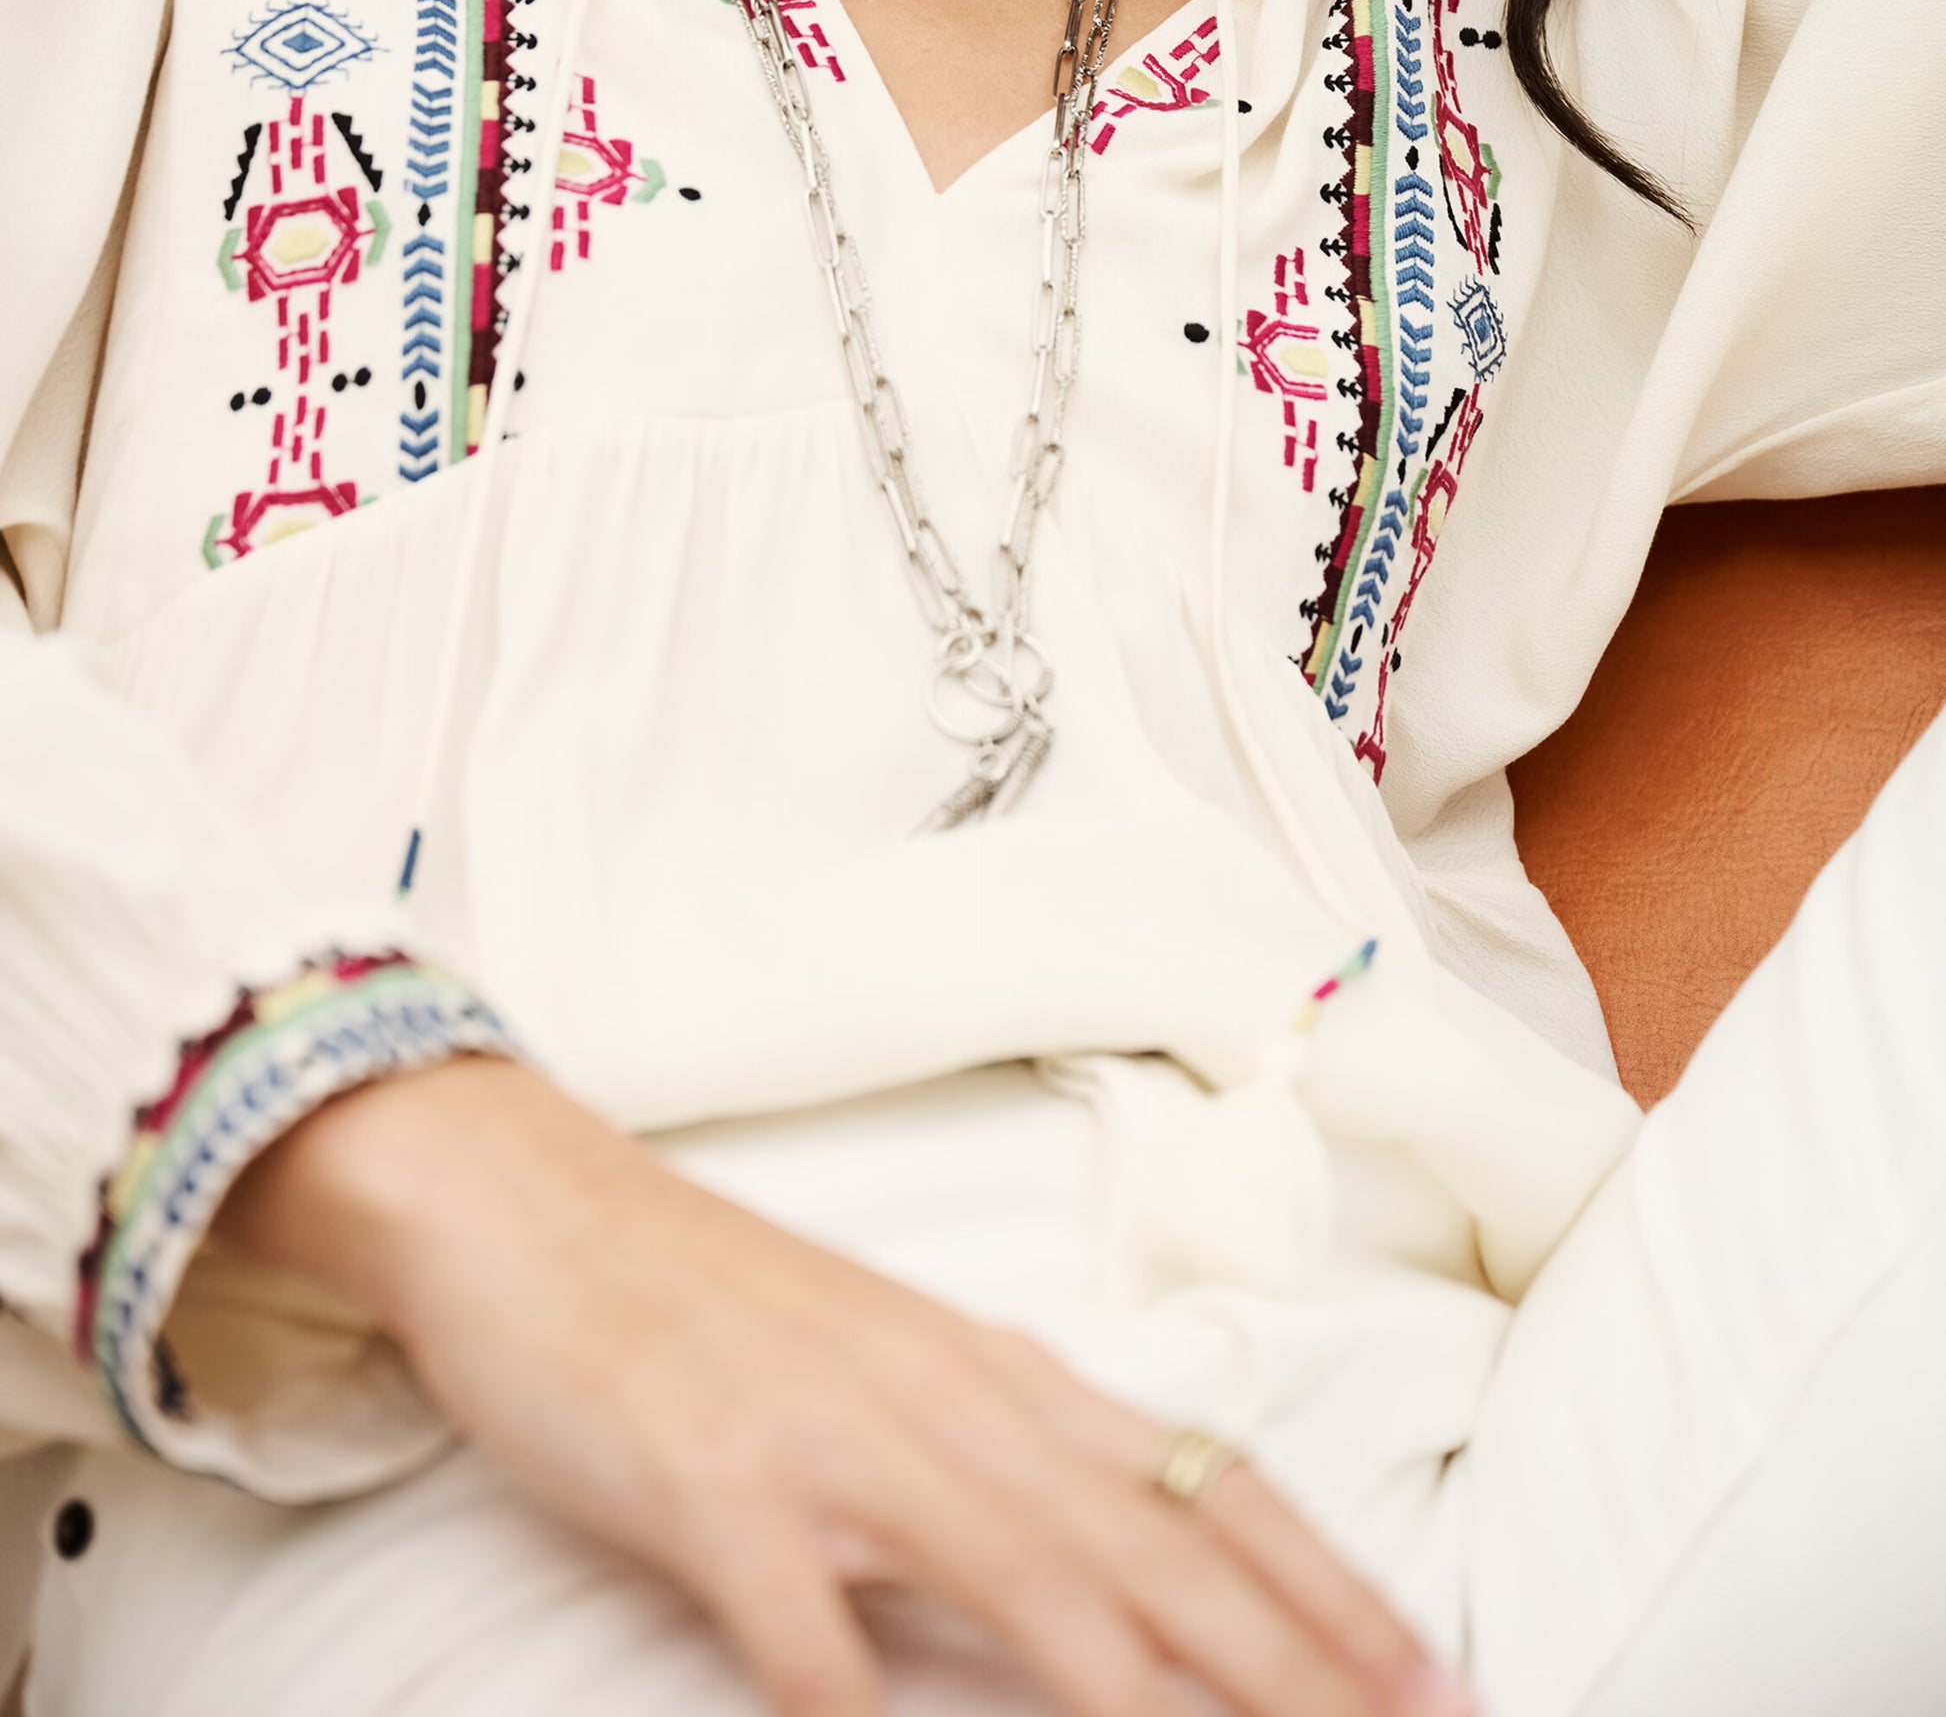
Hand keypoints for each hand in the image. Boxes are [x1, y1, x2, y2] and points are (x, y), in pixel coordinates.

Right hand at [222, 1058, 1471, 1716]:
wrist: (534, 1202)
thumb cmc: (716, 1304)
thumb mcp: (891, 1365)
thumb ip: (1003, 1454)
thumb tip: (1130, 1558)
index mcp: (997, 1372)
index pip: (1203, 1481)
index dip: (1326, 1584)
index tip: (1427, 1666)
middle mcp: (944, 1401)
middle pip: (1152, 1544)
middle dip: (1293, 1656)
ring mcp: (829, 1443)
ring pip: (1023, 1577)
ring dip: (1137, 1694)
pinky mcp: (711, 1488)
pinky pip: (803, 1627)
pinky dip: (861, 1707)